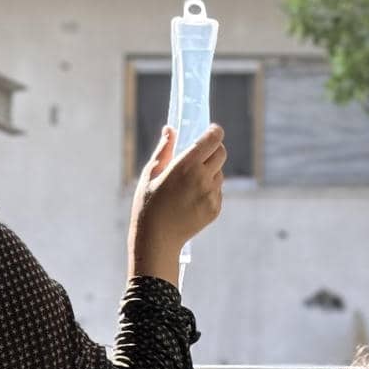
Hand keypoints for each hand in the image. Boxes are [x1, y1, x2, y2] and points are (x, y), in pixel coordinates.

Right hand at [129, 124, 225, 283]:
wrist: (156, 239)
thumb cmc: (148, 204)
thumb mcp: (150, 174)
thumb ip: (164, 150)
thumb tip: (170, 129)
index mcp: (186, 166)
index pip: (213, 139)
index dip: (214, 132)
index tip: (210, 131)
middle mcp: (203, 178)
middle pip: (221, 153)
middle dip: (213, 150)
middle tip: (199, 156)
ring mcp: (211, 195)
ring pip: (219, 173)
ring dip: (209, 172)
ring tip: (188, 184)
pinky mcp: (215, 209)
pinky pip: (217, 191)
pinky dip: (208, 190)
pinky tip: (189, 200)